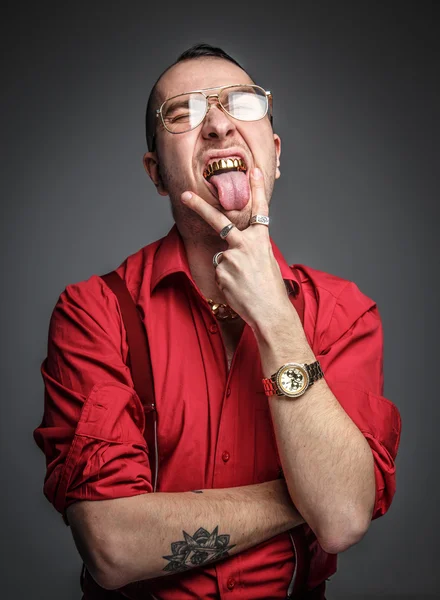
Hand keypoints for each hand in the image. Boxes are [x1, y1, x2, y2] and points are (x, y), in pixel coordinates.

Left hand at [180, 167, 291, 329]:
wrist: (269, 311)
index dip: (257, 190)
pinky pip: (219, 272)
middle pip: (218, 221)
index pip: (260, 210)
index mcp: (260, 239)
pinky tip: (238, 288)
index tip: (255, 171)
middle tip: (184, 194)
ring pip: (221, 257)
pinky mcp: (220, 271)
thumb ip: (251, 249)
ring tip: (244, 283)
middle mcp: (244, 244)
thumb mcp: (267, 261)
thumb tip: (231, 248)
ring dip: (228, 269)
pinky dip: (226, 280)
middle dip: (199, 206)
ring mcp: (230, 257)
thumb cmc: (270, 289)